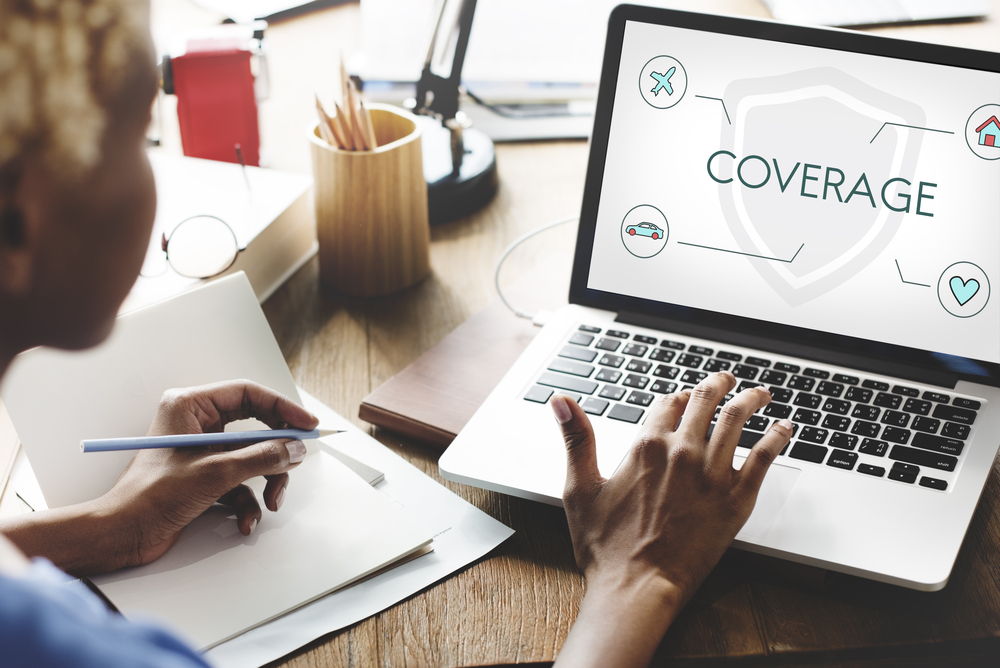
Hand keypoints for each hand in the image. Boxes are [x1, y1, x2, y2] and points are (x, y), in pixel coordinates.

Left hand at [96, 380, 319, 569]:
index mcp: (190, 406)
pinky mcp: (203, 475)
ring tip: (270, 502)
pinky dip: (248, 502)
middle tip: (296, 461)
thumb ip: (261, 457)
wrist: (122, 535)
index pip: (248, 394)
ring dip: (265, 481)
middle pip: (255, 427)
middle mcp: (196, 423)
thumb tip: (294, 449)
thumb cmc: (150, 497)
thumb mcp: (215, 473)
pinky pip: (240, 481)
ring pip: (251, 456)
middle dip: (275, 452)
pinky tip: (245, 521)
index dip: (283, 408)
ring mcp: (201, 450)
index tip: (306, 425)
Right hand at [551, 371, 792, 667]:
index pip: (668, 403)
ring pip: (737, 420)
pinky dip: (777, 437)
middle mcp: (681, 453)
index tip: (684, 396)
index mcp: (646, 446)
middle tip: (727, 379)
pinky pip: (764, 457)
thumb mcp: (580, 488)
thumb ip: (576, 438)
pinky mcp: (736, 499)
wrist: (637, 587)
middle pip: (706, 402)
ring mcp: (712, 475)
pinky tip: (784, 428)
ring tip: (760, 393)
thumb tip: (561, 400)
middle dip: (718, 385)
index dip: (677, 396)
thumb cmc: (605, 547)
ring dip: (751, 399)